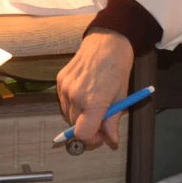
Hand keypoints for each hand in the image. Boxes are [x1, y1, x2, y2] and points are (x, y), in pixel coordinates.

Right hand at [56, 30, 135, 148]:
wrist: (106, 42)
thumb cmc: (117, 68)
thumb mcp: (121, 97)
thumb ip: (112, 121)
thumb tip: (111, 140)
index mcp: (94, 101)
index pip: (82, 134)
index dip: (91, 140)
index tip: (100, 137)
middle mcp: (75, 96)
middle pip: (75, 127)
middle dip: (88, 128)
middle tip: (101, 122)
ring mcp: (65, 88)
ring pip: (68, 115)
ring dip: (80, 117)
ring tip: (93, 105)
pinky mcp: (59, 81)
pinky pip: (64, 102)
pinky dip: (73, 104)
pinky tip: (84, 94)